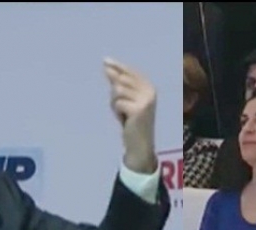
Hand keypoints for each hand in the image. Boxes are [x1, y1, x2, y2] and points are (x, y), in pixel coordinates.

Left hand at [103, 58, 157, 173]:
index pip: (131, 72)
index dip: (117, 66)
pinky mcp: (139, 109)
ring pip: (118, 91)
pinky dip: (116, 111)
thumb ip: (119, 83)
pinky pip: (118, 103)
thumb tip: (107, 67)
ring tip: (122, 113)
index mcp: (149, 87)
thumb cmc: (132, 121)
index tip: (105, 60)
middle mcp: (150, 91)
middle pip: (122, 80)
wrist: (140, 143)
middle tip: (120, 107)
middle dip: (114, 92)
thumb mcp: (126, 99)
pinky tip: (124, 119)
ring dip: (114, 103)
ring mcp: (145, 100)